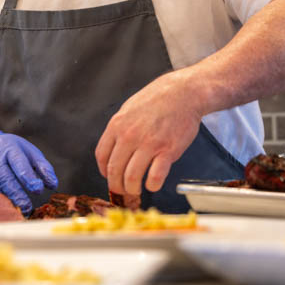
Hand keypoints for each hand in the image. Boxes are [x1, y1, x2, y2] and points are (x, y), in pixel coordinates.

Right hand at [0, 129, 57, 213]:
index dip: (28, 177)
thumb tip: (53, 184)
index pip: (19, 164)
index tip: (38, 188)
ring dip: (7, 203)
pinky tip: (6, 213)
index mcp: (10, 149)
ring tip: (19, 214)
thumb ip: (42, 166)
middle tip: (28, 207)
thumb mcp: (27, 151)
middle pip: (5, 179)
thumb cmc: (8, 150)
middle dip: (17, 194)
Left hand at [94, 70, 202, 196]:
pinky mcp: (167, 150)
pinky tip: (152, 185)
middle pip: (114, 170)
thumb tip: (113, 148)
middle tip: (122, 191)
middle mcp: (129, 136)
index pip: (102, 156)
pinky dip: (152, 185)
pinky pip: (155, 176)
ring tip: (136, 191)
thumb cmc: (157, 100)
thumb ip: (120, 128)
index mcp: (117, 125)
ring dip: (132, 189)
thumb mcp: (129, 109)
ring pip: (132, 177)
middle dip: (117, 185)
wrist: (183, 93)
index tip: (109, 177)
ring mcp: (148, 144)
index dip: (104, 172)